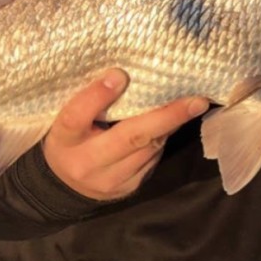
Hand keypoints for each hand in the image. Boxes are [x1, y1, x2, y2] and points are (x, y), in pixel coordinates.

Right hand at [43, 69, 209, 199]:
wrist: (65, 185)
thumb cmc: (70, 137)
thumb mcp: (68, 114)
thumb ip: (90, 98)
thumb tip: (124, 72)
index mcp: (64, 138)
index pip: (76, 115)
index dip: (97, 95)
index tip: (119, 73)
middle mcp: (86, 162)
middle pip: (129, 137)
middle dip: (166, 116)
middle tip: (196, 100)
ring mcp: (110, 180)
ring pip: (149, 148)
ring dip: (172, 125)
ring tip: (192, 104)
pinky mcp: (129, 187)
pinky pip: (153, 158)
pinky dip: (164, 137)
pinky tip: (174, 122)